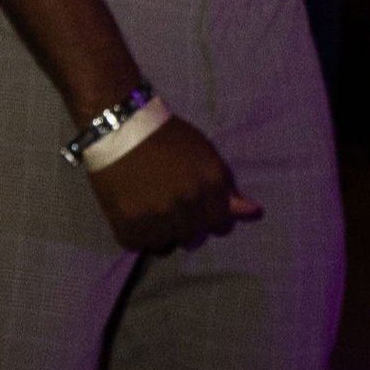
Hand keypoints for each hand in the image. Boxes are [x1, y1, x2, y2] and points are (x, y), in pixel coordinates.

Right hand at [85, 114, 261, 252]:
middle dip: (185, 224)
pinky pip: (142, 245)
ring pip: (168, 245)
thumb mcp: (202, 151)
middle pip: (195, 238)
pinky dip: (138, 232)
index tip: (194, 205)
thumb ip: (225, 184)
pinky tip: (132, 209)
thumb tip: (254, 212)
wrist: (115, 124)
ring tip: (147, 206)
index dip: (209, 216)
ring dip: (161, 231)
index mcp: (211, 186)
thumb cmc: (163, 134)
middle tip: (166, 201)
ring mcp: (159, 220)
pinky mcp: (130, 229)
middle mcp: (189, 206)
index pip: (222, 225)